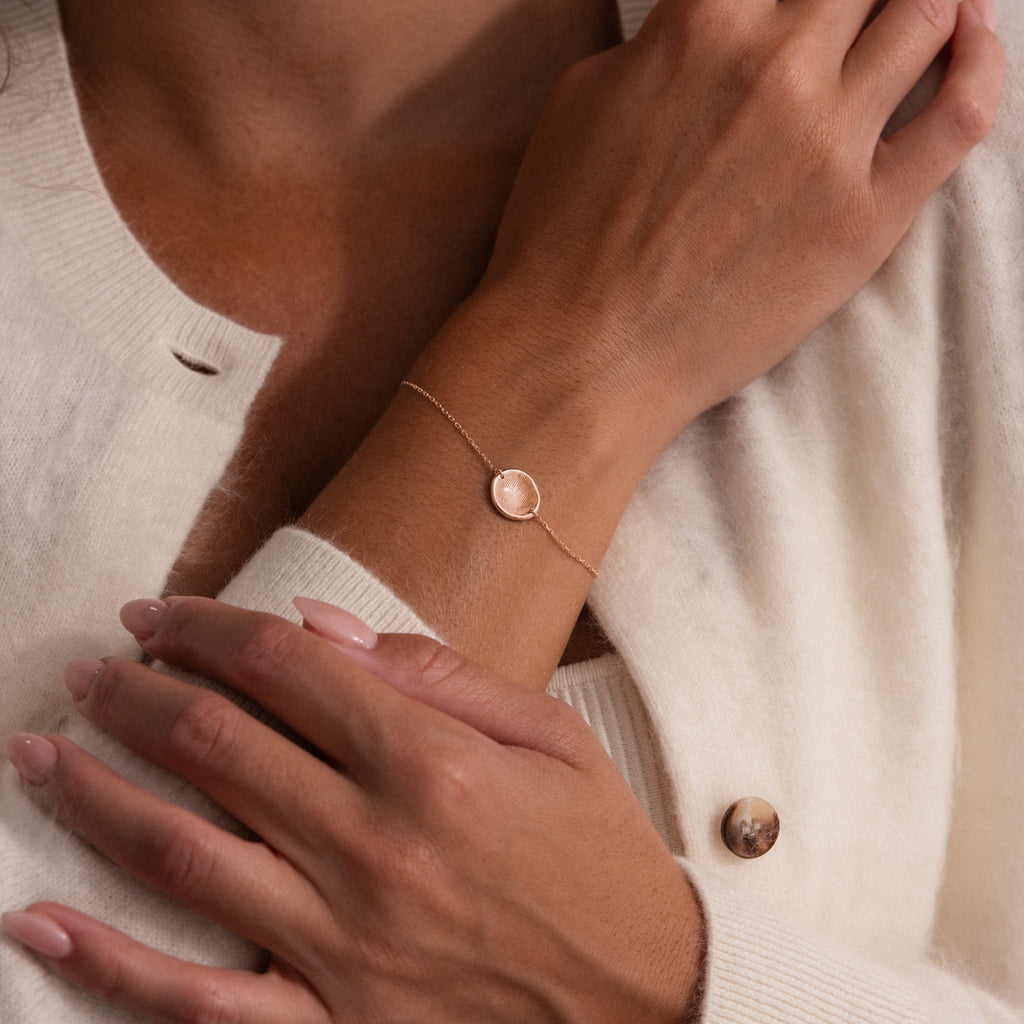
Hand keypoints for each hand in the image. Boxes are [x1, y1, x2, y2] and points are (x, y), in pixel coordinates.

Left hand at [3, 597, 701, 1022]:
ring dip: (95, 792)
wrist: (650, 993)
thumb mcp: (547, 731)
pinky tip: (40, 918)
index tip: (157, 615)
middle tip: (91, 671)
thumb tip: (317, 627)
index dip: (205, 627)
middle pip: (215, 743)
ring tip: (40, 751)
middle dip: (134, 693)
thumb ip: (432, 670)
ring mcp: (347, 945)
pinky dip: (109, 961)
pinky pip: (197, 1001)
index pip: (282, 667)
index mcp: (431, 762)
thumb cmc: (599, 850)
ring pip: (182, 853)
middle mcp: (377, 846)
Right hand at [461, 0, 1004, 443]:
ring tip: (922, 12)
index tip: (795, 3)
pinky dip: (981, 63)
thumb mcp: (583, 102)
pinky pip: (962, 113)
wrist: (582, 354)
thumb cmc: (561, 238)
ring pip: (926, 16)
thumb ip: (659, 42)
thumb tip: (702, 33)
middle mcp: (777, 64)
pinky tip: (972, 43)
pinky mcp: (868, 216)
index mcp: (702, 23)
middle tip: (854, 13)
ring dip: (928, 1)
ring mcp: (831, 140)